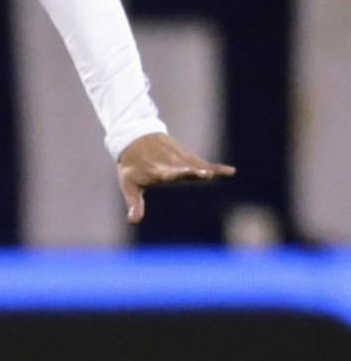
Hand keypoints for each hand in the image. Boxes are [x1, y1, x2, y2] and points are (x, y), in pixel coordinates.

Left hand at [117, 133, 235, 223]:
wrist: (134, 139)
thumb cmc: (132, 167)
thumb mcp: (129, 185)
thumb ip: (134, 204)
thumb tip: (132, 221)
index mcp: (155, 171)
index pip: (166, 173)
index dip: (174, 174)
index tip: (180, 174)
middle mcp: (169, 164)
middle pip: (183, 168)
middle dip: (192, 171)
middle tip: (205, 174)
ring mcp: (179, 159)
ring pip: (195, 165)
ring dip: (206, 170)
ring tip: (215, 174)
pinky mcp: (187, 156)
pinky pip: (203, 163)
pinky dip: (216, 168)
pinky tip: (230, 171)